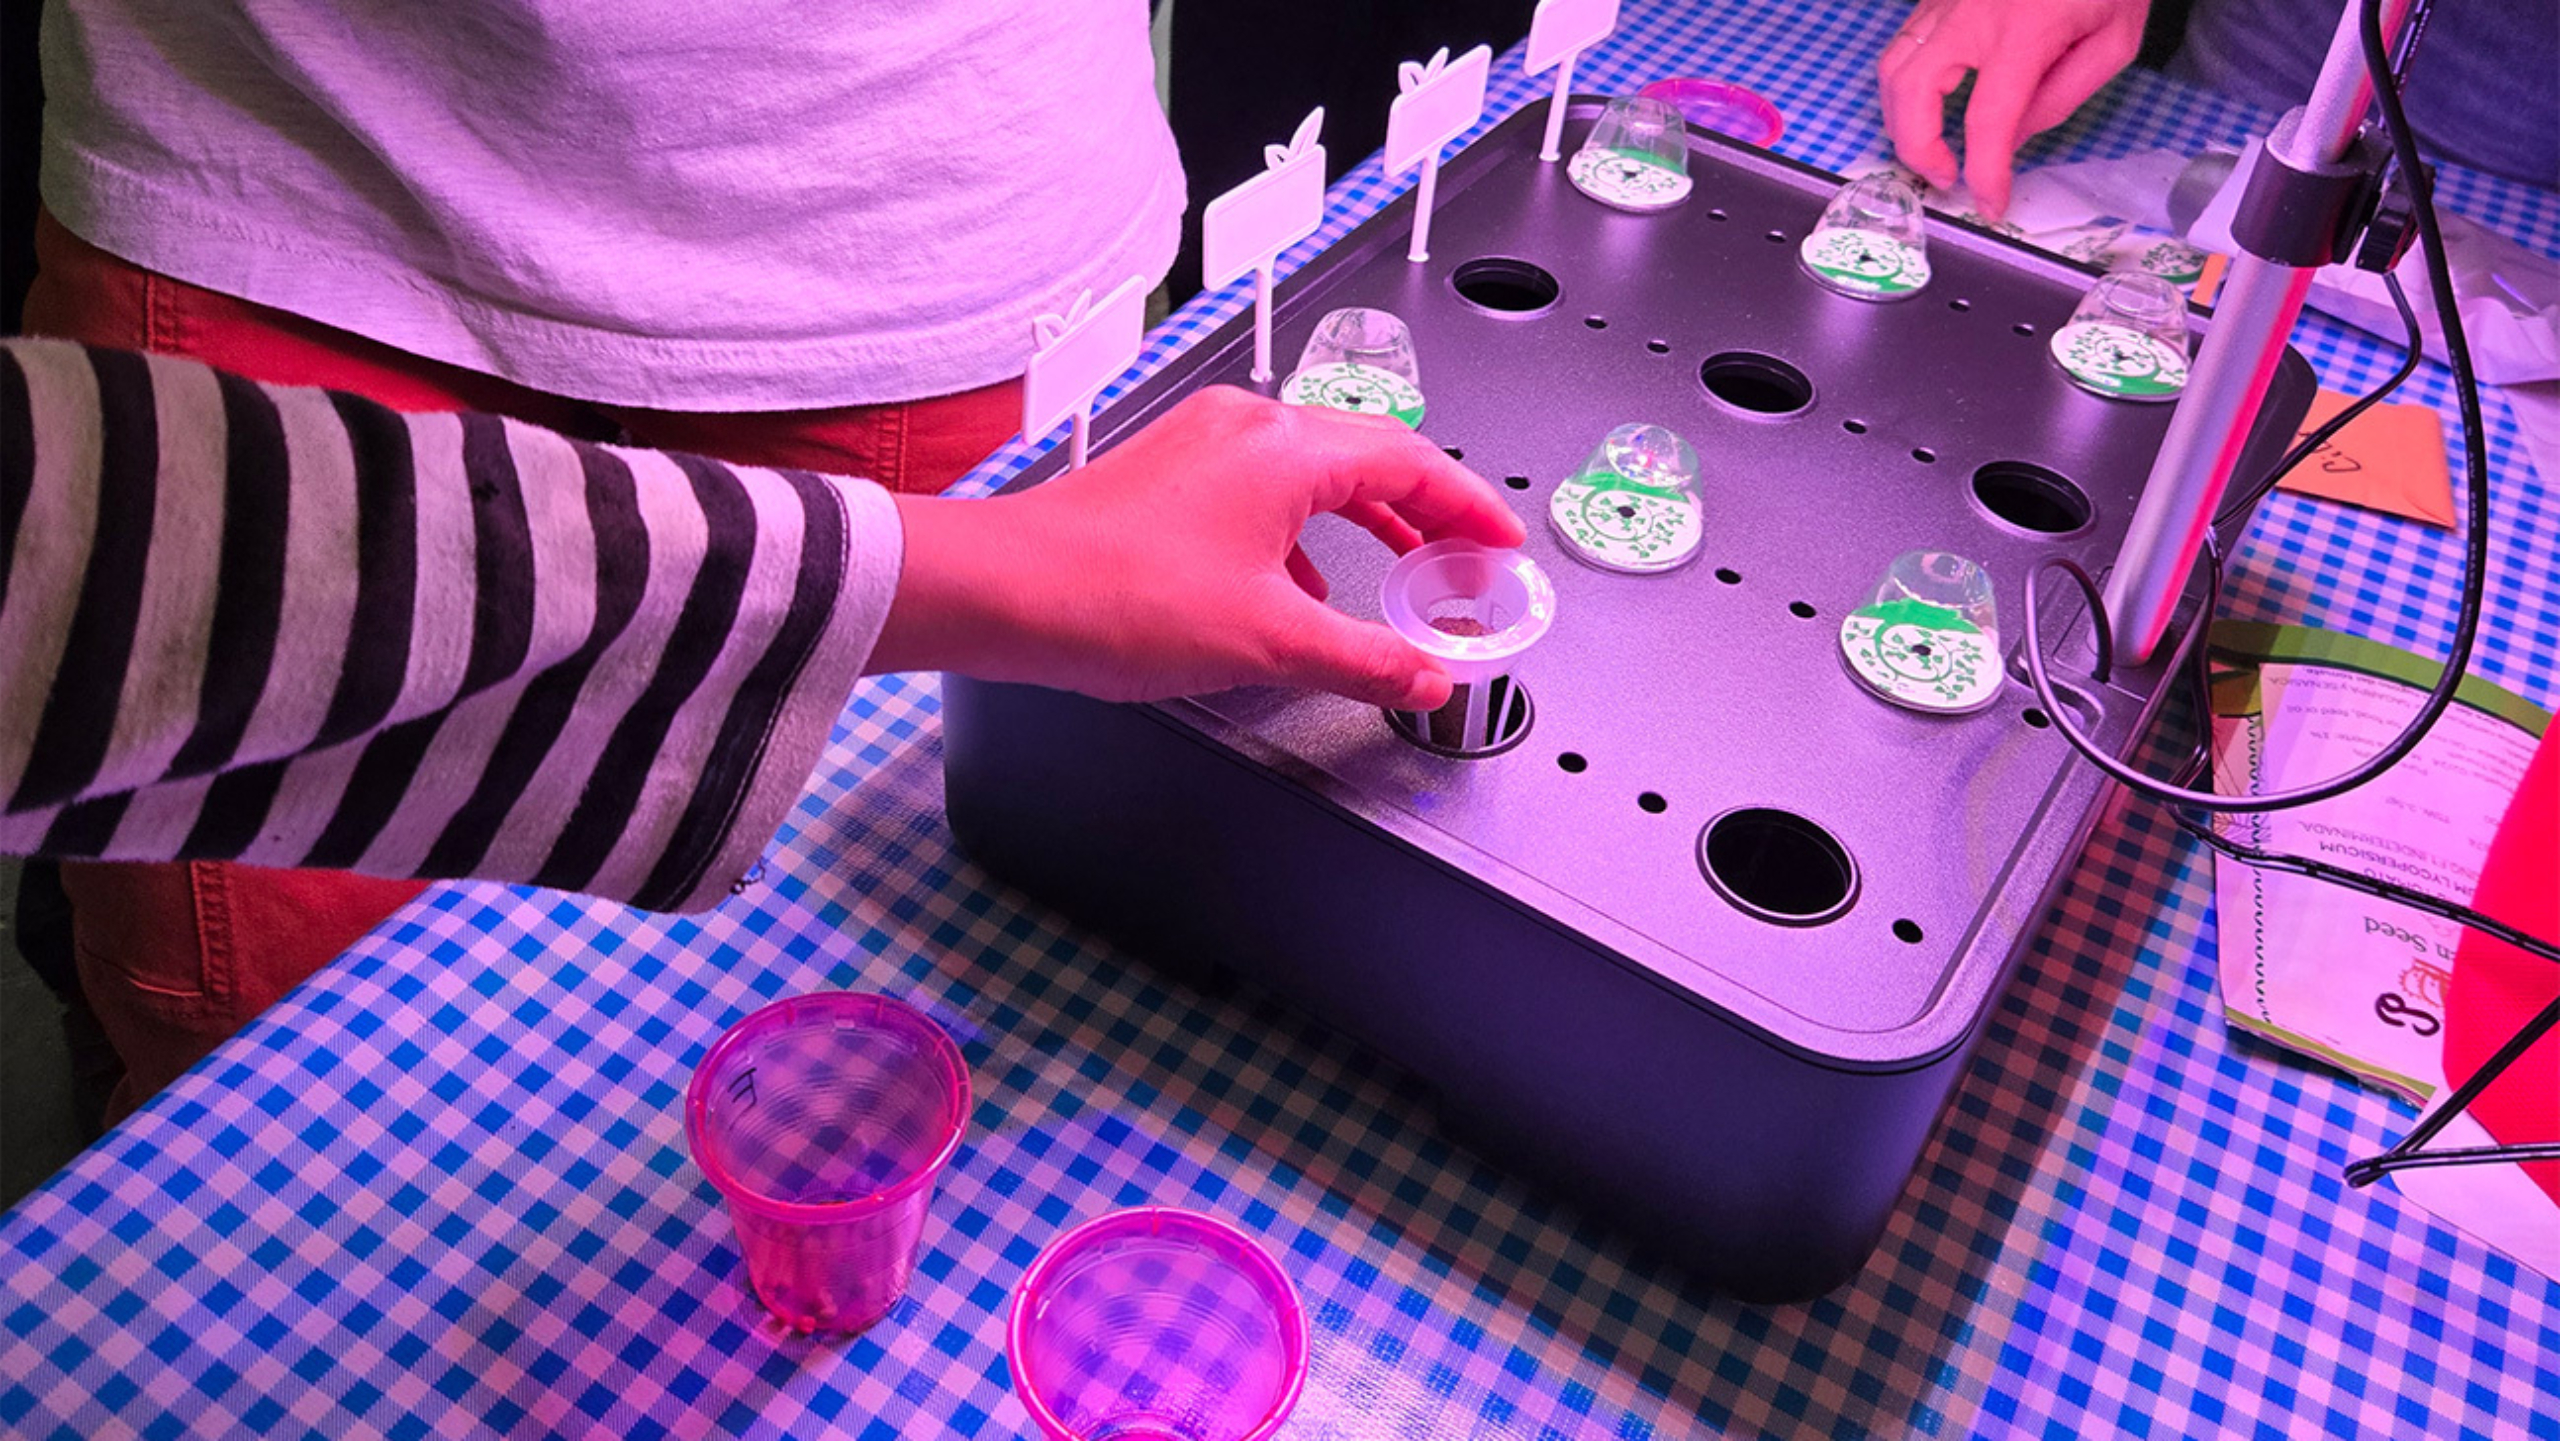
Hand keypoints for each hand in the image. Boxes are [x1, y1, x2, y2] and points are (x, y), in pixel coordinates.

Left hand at [871, 386, 1526, 708]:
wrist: (1001, 592)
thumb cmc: (1115, 596)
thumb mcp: (1270, 642)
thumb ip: (1367, 660)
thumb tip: (1429, 677)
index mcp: (1287, 448)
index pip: (1413, 463)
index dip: (1470, 506)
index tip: (1502, 541)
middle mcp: (1247, 428)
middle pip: (1368, 456)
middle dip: (1426, 510)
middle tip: (1465, 556)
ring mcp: (1201, 444)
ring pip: (1312, 472)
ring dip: (1365, 521)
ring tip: (1401, 570)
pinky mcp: (1165, 474)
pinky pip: (1261, 491)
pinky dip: (1303, 532)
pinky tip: (1298, 589)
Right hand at [1879, 0, 2149, 220]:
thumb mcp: (2113, 41)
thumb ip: (2061, 96)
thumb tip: (2012, 138)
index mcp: (2023, 32)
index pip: (1988, 121)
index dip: (1985, 174)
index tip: (1990, 203)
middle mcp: (1971, 15)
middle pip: (1911, 93)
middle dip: (1917, 149)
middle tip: (1945, 176)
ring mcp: (1945, 0)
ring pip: (1892, 68)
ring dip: (1900, 119)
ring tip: (1929, 146)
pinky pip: (1903, 44)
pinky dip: (1904, 84)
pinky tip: (1930, 102)